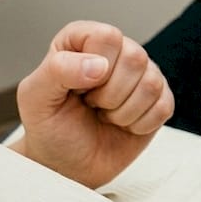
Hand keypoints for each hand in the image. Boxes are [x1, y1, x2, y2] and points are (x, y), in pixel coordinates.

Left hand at [14, 21, 173, 187]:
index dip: (95, 67)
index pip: (107, 37)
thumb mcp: (35, 98)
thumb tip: (99, 66)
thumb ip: (58, 71)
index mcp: (83, 40)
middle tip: (91, 105)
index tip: (77, 89)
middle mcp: (116, 51)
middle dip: (110, 95)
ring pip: (152, 84)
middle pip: (135, 58)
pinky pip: (164, 106)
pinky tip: (122, 125)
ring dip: (123, 112)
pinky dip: (140, 125)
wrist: (67, 164)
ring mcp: (141, 75)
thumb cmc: (49, 127)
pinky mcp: (159, 99)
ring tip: (105, 115)